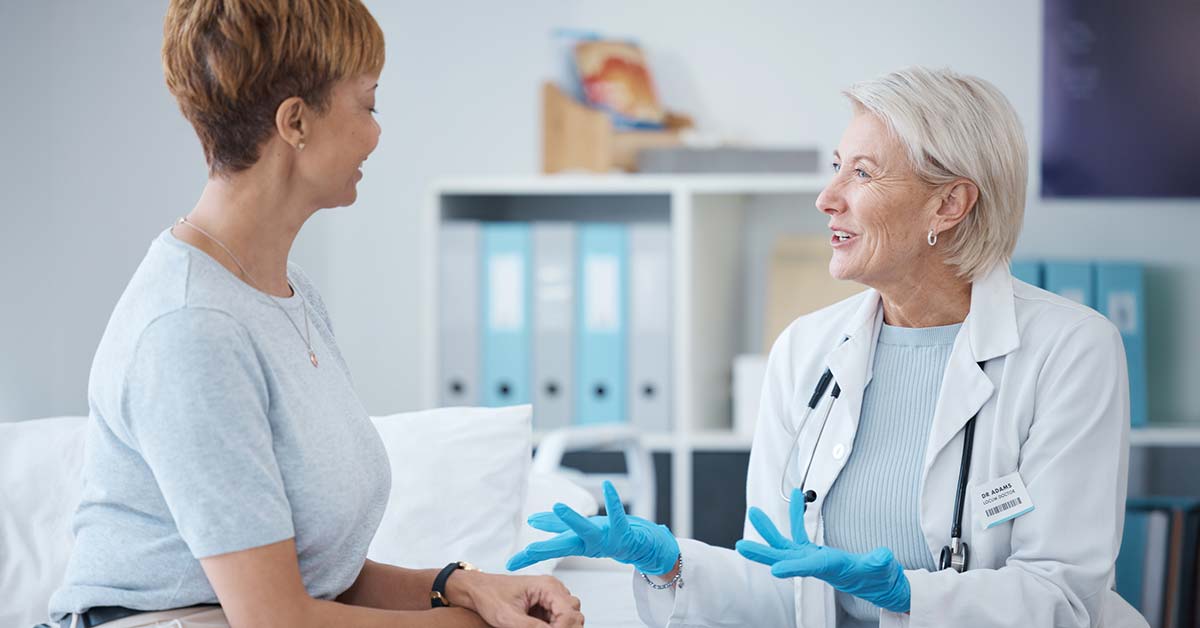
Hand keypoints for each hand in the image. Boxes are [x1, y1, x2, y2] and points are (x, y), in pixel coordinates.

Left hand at [448, 570, 583, 627]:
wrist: (478, 590)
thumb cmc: (490, 596)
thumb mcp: (508, 618)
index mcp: (547, 586)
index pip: (569, 612)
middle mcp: (553, 589)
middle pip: (575, 614)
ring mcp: (551, 596)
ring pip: (571, 617)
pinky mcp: (546, 605)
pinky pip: (560, 619)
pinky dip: (555, 627)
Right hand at [507, 480, 679, 575]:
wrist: (640, 547)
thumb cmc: (607, 538)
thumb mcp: (579, 533)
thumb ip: (557, 526)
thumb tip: (535, 521)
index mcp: (575, 544)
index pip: (548, 551)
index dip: (529, 557)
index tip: (511, 563)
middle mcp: (587, 543)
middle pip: (563, 545)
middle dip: (546, 548)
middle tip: (529, 549)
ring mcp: (604, 538)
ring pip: (586, 529)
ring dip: (572, 520)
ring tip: (558, 507)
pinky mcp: (622, 530)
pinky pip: (616, 514)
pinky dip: (612, 500)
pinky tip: (608, 486)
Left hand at [735, 488, 910, 613]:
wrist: (880, 584)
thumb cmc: (880, 578)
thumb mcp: (883, 570)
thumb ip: (881, 563)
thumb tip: (882, 556)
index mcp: (830, 569)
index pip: (808, 568)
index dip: (791, 568)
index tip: (774, 570)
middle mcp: (815, 564)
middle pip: (783, 558)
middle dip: (762, 552)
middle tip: (741, 546)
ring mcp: (812, 558)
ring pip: (785, 544)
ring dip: (768, 530)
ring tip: (753, 511)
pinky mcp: (815, 552)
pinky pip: (800, 532)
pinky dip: (795, 514)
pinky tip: (793, 496)